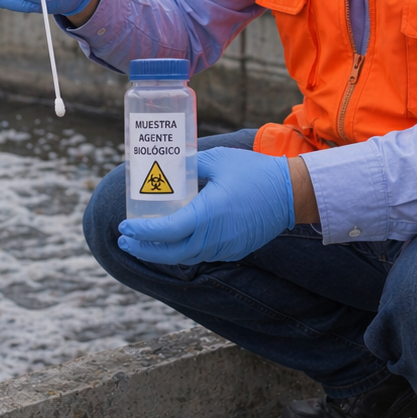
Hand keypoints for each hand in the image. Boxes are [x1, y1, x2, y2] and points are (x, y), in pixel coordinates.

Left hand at [118, 148, 293, 264]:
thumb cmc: (254, 172)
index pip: (166, 231)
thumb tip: (166, 166)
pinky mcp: (234, 250)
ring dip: (161, 253)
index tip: (124, 228)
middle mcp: (214, 237)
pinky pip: (201, 255)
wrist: (292, 193)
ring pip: (185, 257)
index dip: (142, 233)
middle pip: (170, 253)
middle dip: (143, 249)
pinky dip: (181, 251)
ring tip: (142, 243)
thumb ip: (189, 165)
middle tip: (124, 241)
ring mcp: (225, 247)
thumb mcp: (217, 160)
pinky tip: (172, 242)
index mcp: (208, 214)